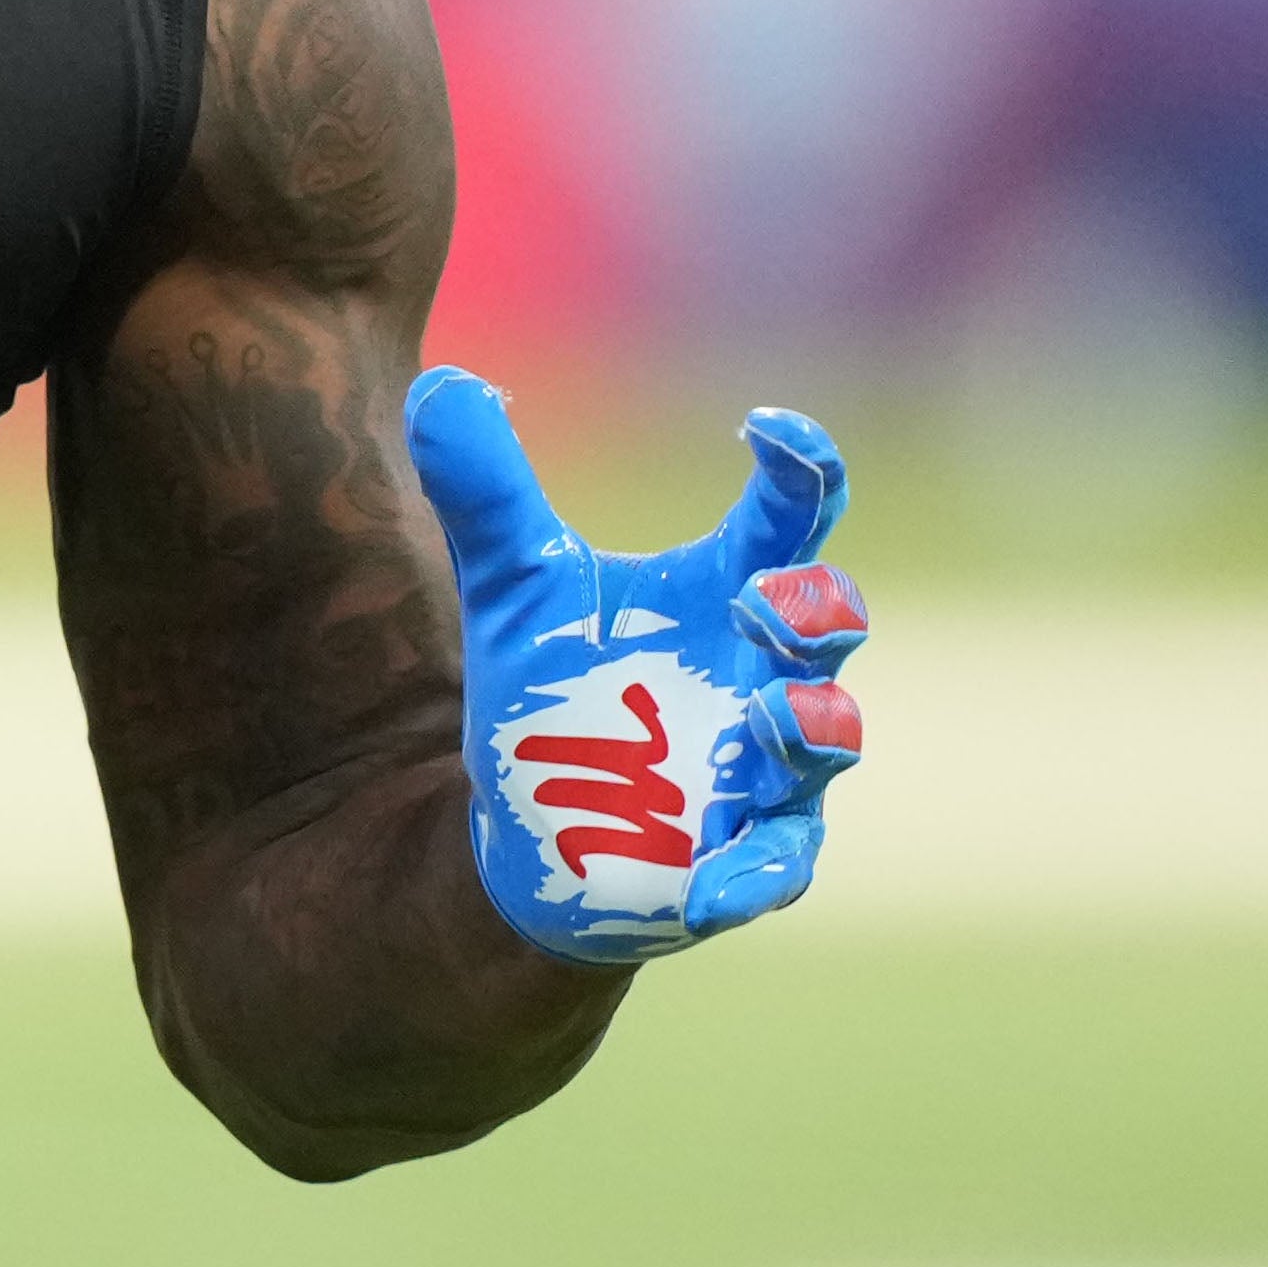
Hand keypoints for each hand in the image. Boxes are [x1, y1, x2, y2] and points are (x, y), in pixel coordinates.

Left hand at [409, 369, 869, 963]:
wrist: (531, 830)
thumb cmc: (552, 693)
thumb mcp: (510, 589)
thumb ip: (486, 493)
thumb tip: (437, 382)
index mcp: (728, 593)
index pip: (791, 516)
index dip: (803, 467)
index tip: (772, 428)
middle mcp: (767, 674)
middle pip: (830, 623)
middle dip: (814, 607)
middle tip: (764, 597)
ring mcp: (767, 770)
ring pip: (826, 741)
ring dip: (813, 727)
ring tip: (773, 714)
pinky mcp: (747, 858)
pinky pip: (780, 866)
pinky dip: (757, 872)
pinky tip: (717, 884)